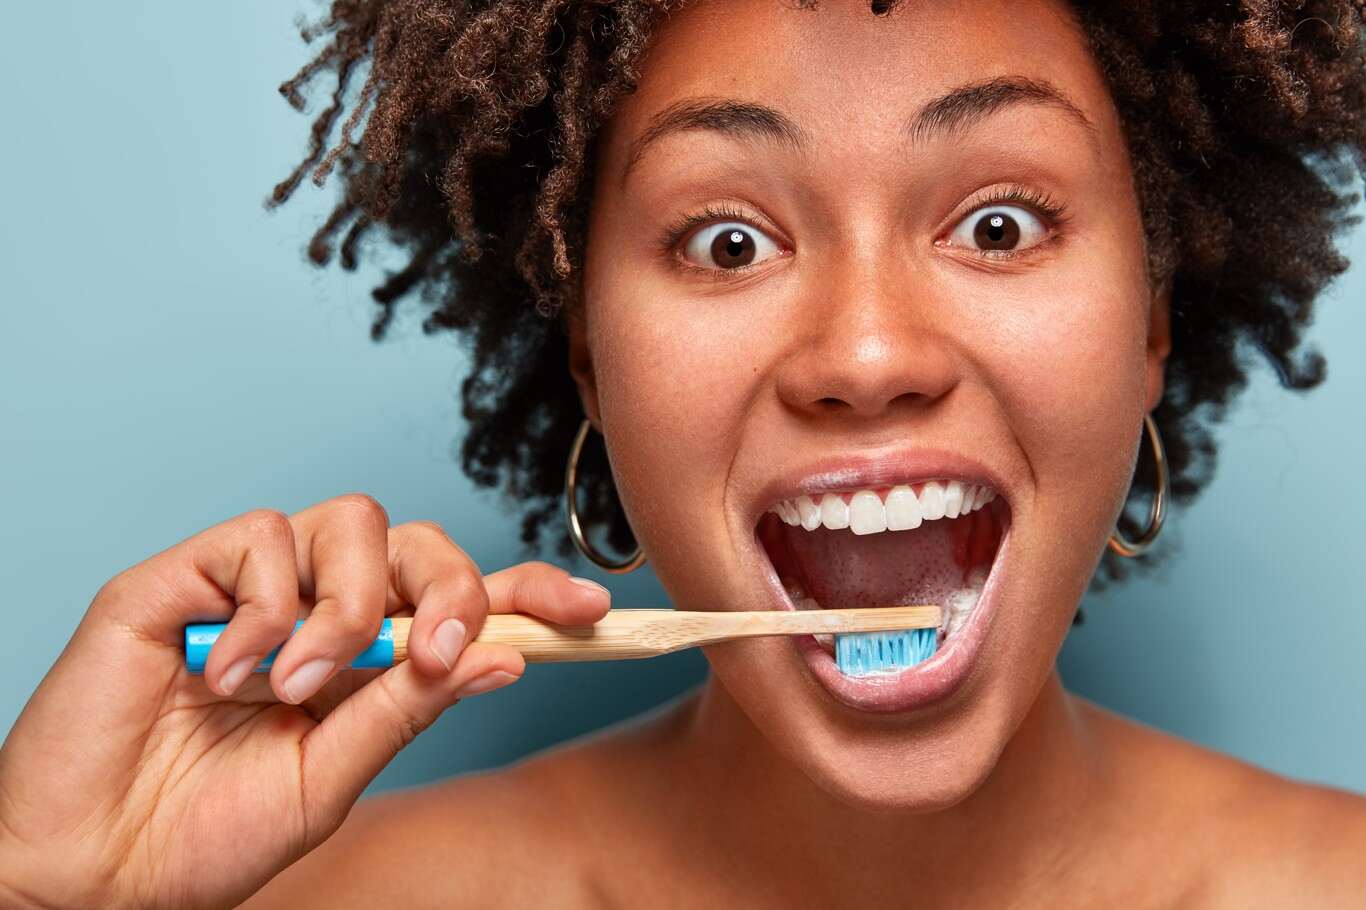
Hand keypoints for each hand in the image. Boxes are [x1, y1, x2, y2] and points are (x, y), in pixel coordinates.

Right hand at [0, 494, 609, 908]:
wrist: (95, 867)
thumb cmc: (208, 833)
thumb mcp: (330, 779)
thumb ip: (406, 708)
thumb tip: (504, 661)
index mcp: (364, 661)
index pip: (462, 602)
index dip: (528, 595)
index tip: (594, 611)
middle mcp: (317, 609)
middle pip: (419, 542)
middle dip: (449, 588)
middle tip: (431, 652)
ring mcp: (253, 586)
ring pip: (351, 523)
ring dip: (346, 606)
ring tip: (295, 686)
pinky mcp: (184, 575)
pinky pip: (261, 538)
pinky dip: (264, 606)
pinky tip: (227, 672)